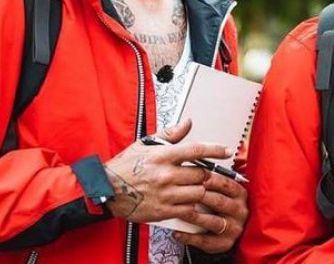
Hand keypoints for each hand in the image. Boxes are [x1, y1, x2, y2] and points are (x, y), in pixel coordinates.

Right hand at [103, 119, 231, 222]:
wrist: (107, 190)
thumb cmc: (126, 166)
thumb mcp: (145, 144)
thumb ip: (170, 134)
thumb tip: (188, 123)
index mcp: (162, 156)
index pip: (196, 150)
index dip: (215, 149)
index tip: (227, 150)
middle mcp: (165, 175)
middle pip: (201, 174)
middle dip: (205, 173)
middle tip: (201, 173)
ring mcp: (165, 194)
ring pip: (198, 192)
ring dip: (200, 189)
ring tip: (193, 187)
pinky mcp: (163, 211)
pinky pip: (189, 209)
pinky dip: (193, 206)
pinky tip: (189, 201)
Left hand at [172, 172, 247, 253]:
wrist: (226, 230)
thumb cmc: (219, 205)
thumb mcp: (222, 191)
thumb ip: (212, 181)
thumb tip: (193, 168)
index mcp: (240, 195)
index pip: (226, 184)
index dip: (210, 179)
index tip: (195, 176)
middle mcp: (240, 211)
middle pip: (219, 202)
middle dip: (200, 196)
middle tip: (182, 192)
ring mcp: (234, 229)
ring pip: (213, 222)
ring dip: (194, 216)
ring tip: (178, 211)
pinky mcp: (225, 244)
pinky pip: (206, 241)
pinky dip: (190, 237)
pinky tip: (177, 233)